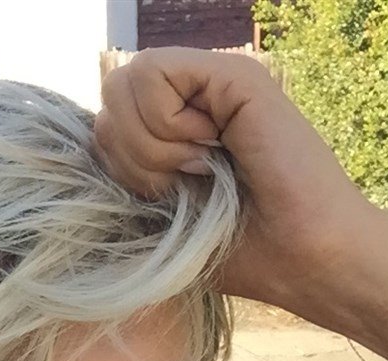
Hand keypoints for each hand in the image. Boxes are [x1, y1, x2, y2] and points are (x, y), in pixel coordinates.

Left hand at [95, 47, 377, 319]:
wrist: (305, 260)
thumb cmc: (245, 254)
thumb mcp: (164, 220)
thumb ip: (127, 180)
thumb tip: (81, 157)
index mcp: (180, 128)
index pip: (107, 123)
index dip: (118, 166)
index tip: (164, 200)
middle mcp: (197, 98)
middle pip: (109, 99)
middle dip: (128, 156)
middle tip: (180, 184)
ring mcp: (215, 83)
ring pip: (124, 84)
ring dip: (147, 145)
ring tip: (197, 168)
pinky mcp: (234, 76)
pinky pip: (154, 74)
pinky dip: (165, 127)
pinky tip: (207, 151)